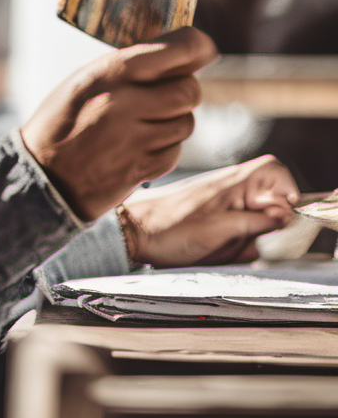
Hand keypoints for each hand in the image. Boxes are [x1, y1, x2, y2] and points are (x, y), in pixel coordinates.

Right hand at [20, 27, 216, 219]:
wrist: (40, 176)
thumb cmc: (61, 122)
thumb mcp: (85, 80)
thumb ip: (130, 67)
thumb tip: (183, 55)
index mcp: (110, 72)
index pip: (181, 48)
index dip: (199, 47)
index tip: (203, 49)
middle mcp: (126, 102)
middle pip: (190, 89)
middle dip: (182, 92)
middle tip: (160, 96)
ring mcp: (135, 138)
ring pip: (186, 122)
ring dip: (172, 122)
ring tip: (139, 125)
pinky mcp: (143, 168)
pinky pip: (175, 151)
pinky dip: (163, 149)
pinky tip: (135, 148)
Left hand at [124, 156, 298, 266]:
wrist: (132, 231)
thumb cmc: (168, 229)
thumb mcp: (220, 231)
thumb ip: (257, 222)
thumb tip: (286, 216)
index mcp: (232, 181)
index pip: (276, 171)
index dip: (286, 193)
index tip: (281, 217)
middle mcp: (228, 186)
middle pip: (270, 203)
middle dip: (264, 226)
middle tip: (242, 238)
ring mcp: (220, 200)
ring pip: (254, 221)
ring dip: (245, 238)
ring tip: (219, 244)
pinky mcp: (212, 214)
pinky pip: (236, 229)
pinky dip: (231, 242)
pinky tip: (211, 246)